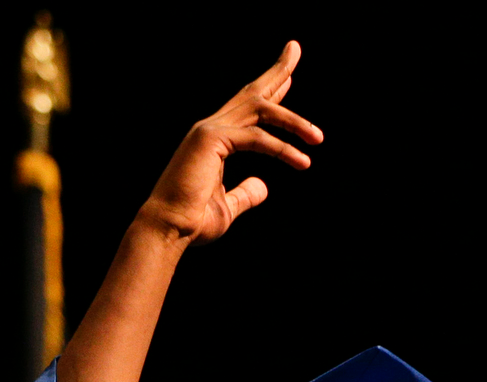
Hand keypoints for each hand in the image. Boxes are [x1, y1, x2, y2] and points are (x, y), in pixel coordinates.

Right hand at [142, 41, 320, 246]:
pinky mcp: (212, 140)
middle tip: (295, 48)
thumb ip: (246, 194)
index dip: (270, 92)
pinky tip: (302, 161)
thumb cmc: (192, 222)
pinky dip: (281, 148)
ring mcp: (209, 130)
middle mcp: (210, 128)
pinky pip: (257, 138)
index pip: (247, 109)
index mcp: (213, 140)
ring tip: (318, 136)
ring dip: (292, 121)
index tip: (288, 75)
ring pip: (259, 111)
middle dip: (276, 71)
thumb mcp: (228, 207)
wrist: (168, 229)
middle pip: (251, 93)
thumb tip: (263, 187)